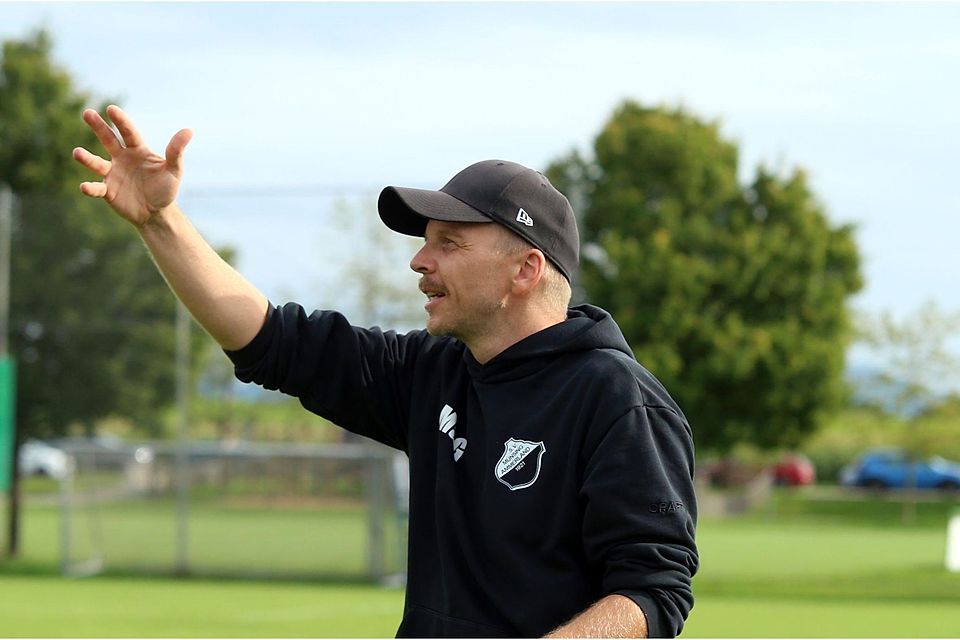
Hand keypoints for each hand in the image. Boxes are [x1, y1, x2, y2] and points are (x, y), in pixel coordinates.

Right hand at [73, 105, 192, 226]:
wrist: (156, 212)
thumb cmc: (165, 189)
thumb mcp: (174, 170)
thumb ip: (176, 152)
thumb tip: (189, 130)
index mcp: (138, 150)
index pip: (129, 133)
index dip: (121, 121)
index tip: (111, 109)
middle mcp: (122, 158)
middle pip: (108, 139)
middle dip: (98, 127)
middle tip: (87, 113)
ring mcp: (112, 174)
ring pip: (96, 163)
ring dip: (87, 158)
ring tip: (77, 153)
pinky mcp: (107, 191)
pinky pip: (96, 188)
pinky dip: (90, 187)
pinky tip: (85, 186)